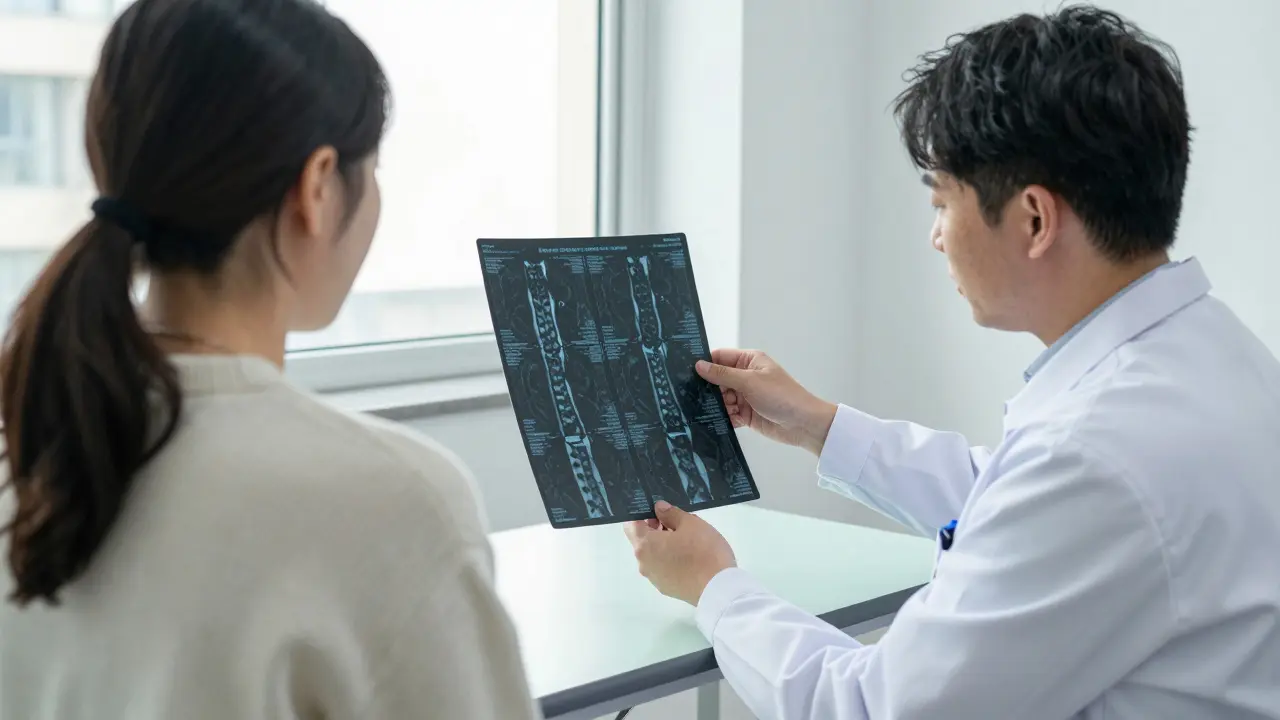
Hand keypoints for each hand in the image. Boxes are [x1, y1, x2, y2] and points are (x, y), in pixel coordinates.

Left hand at [624, 501, 736, 605]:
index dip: (642, 513)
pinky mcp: (666, 588)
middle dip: (655, 528)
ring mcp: (654, 578)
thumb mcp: (691, 523)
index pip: (631, 524)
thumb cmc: (703, 551)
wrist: (719, 589)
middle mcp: (644, 563)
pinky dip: (670, 559)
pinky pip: (663, 568)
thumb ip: (671, 513)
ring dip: (664, 544)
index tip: (658, 509)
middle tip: (676, 522)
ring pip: (653, 555)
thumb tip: (658, 508)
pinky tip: (689, 556)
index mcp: (644, 545)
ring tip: (686, 539)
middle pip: (642, 540)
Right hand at [696, 348, 837, 454]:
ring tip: (700, 410)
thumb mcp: (750, 381)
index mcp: (749, 361)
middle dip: (707, 388)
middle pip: (717, 380)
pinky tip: (711, 421)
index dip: (704, 363)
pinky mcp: (746, 414)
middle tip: (687, 394)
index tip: (685, 371)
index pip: (720, 357)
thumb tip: (699, 365)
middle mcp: (746, 376)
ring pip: (721, 398)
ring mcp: (745, 396)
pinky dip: (722, 417)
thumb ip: (723, 374)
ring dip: (713, 405)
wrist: (803, 424)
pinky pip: (728, 414)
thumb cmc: (781, 396)